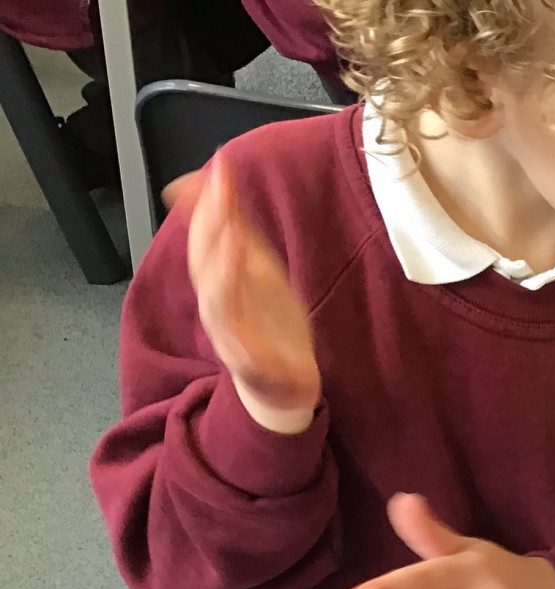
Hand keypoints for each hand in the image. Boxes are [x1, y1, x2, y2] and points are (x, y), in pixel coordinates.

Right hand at [175, 161, 319, 434]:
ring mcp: (233, 336)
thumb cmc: (268, 328)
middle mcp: (220, 305)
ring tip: (229, 234)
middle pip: (206, 262)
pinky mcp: (252, 365)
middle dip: (210, 225)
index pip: (208, 236)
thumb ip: (239, 233)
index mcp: (224, 281)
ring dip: (220, 266)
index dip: (207, 202)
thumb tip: (218, 184)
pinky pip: (239, 344)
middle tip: (220, 190)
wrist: (281, 387)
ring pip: (217, 300)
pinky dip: (238, 321)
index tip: (216, 168)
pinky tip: (243, 301)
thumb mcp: (259, 273)